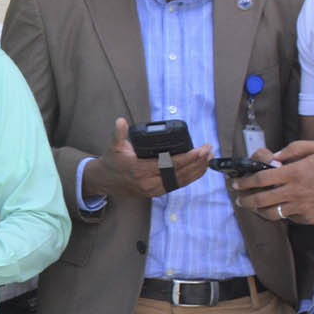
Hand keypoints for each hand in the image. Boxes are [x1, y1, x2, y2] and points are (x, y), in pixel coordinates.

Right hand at [84, 118, 211, 199]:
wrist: (104, 180)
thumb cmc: (112, 162)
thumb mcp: (114, 146)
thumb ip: (119, 133)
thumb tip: (121, 121)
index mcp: (140, 170)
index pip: (171, 164)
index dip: (189, 157)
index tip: (201, 149)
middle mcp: (149, 183)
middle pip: (181, 173)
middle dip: (198, 162)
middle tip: (209, 150)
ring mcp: (154, 189)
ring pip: (182, 181)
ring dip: (198, 170)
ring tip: (209, 159)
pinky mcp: (157, 192)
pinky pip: (178, 184)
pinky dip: (191, 177)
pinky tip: (200, 170)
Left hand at [233, 140, 313, 223]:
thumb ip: (292, 149)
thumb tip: (273, 157)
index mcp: (295, 172)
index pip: (260, 179)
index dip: (244, 182)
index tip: (236, 183)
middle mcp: (296, 191)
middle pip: (260, 200)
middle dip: (244, 200)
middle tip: (238, 199)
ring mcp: (302, 207)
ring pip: (271, 213)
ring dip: (258, 211)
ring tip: (252, 207)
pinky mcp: (309, 218)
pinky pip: (289, 217)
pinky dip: (281, 213)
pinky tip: (278, 208)